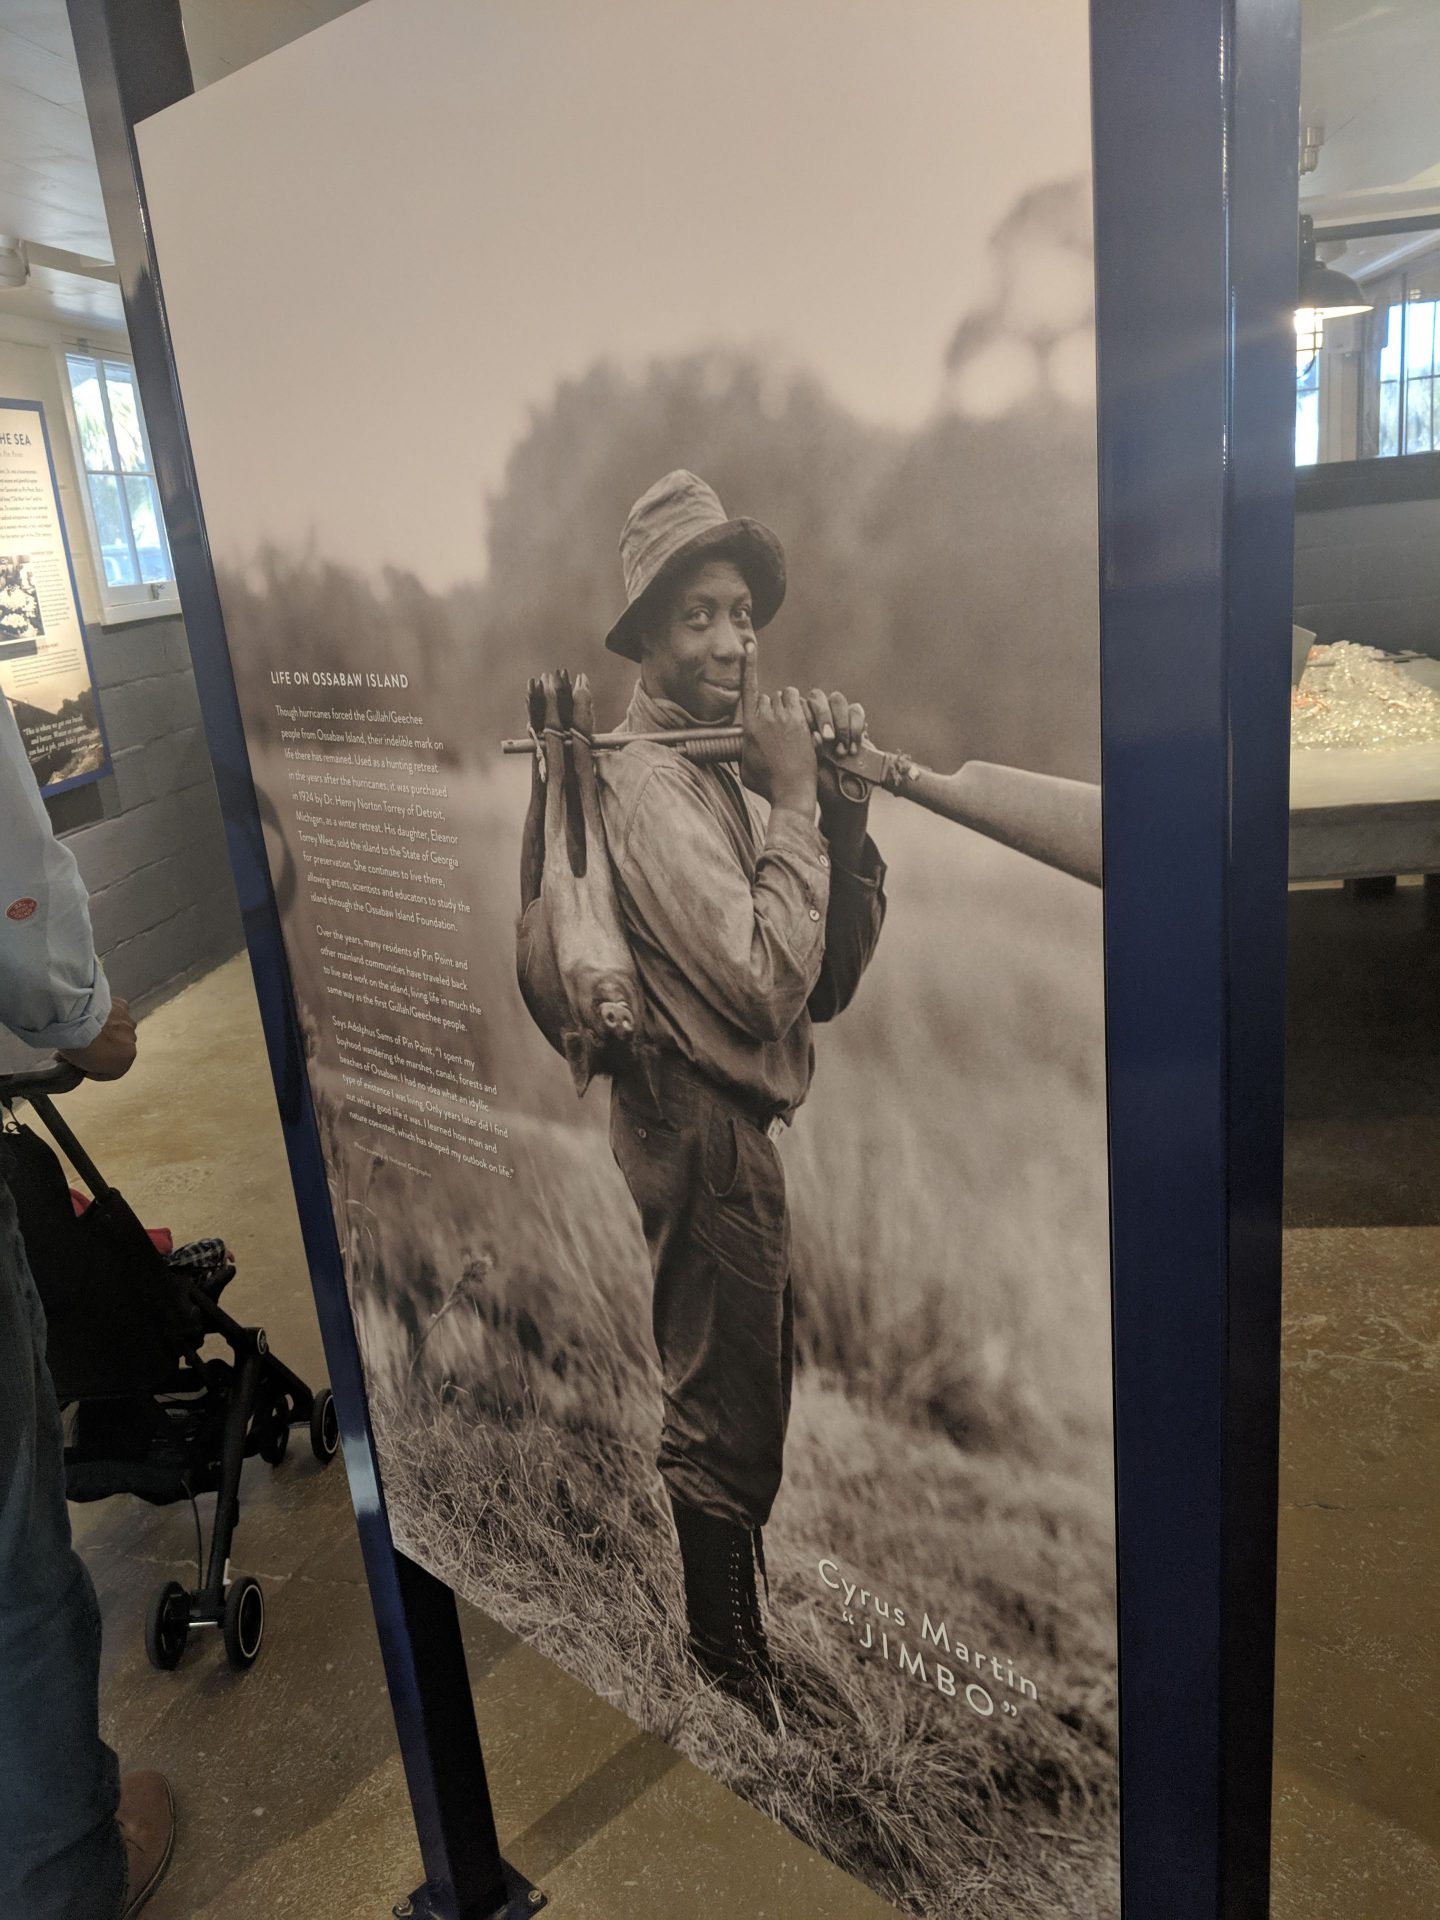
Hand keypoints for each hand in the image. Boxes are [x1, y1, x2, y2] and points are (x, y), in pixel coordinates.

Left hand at [59, 996, 136, 1080]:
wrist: (73, 1017)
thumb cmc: (77, 1044)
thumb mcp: (80, 1065)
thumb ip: (88, 1064)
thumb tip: (75, 1061)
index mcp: (127, 1057)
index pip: (114, 1071)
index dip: (97, 1071)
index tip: (83, 1068)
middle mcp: (132, 1039)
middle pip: (118, 1048)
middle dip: (103, 1049)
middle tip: (85, 1047)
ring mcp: (128, 1021)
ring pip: (118, 1030)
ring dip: (107, 1031)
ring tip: (87, 1029)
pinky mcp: (122, 1005)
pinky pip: (116, 1013)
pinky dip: (107, 1016)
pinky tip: (92, 1015)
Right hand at [738, 643, 817, 815]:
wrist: (791, 792)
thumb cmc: (768, 785)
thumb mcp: (746, 769)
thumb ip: (744, 750)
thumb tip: (744, 746)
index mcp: (749, 727)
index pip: (747, 689)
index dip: (749, 665)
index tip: (750, 647)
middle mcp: (764, 717)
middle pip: (768, 697)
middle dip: (773, 709)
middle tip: (781, 730)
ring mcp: (784, 718)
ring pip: (786, 696)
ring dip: (788, 707)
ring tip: (794, 726)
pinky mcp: (801, 721)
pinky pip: (801, 702)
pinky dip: (802, 710)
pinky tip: (806, 724)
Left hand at [804, 688, 866, 814]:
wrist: (842, 795)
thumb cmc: (819, 783)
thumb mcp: (807, 767)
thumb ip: (806, 748)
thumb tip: (813, 735)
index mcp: (799, 723)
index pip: (799, 703)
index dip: (805, 715)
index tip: (812, 736)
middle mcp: (817, 716)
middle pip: (817, 696)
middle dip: (823, 717)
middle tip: (829, 740)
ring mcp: (837, 717)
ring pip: (837, 700)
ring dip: (840, 723)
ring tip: (842, 750)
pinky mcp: (857, 723)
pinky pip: (856, 711)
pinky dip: (855, 728)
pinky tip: (854, 749)